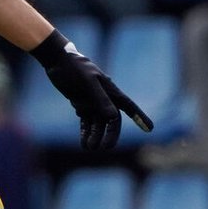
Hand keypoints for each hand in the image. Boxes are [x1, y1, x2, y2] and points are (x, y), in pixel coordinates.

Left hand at [31, 29, 152, 149]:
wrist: (57, 60)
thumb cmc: (75, 68)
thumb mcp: (88, 81)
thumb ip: (100, 98)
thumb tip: (113, 116)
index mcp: (110, 90)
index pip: (128, 106)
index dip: (139, 117)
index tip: (150, 128)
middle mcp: (104, 98)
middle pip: (112, 121)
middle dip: (110, 135)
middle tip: (106, 148)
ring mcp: (92, 102)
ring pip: (98, 124)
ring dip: (95, 136)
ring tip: (88, 147)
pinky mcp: (81, 105)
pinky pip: (86, 122)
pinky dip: (85, 132)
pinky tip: (82, 142)